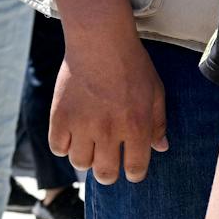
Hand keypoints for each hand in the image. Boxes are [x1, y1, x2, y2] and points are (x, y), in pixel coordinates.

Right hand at [50, 38, 168, 184]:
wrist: (100, 42)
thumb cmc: (133, 66)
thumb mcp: (156, 92)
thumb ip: (158, 123)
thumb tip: (161, 148)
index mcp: (136, 126)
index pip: (135, 168)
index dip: (134, 174)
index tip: (132, 172)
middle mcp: (108, 131)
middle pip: (105, 173)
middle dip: (109, 175)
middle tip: (109, 168)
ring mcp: (82, 125)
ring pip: (80, 163)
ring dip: (86, 159)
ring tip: (90, 146)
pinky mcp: (60, 118)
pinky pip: (58, 148)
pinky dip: (65, 146)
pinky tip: (73, 135)